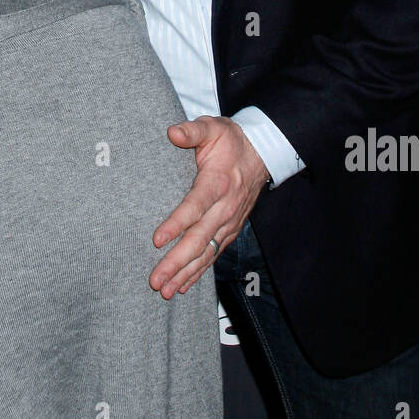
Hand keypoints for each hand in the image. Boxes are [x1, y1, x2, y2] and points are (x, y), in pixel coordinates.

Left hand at [150, 116, 268, 298]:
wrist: (262, 153)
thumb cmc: (230, 141)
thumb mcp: (213, 128)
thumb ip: (193, 131)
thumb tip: (172, 132)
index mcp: (217, 183)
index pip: (195, 207)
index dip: (177, 224)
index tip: (157, 240)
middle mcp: (224, 208)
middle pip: (199, 240)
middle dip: (177, 262)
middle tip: (156, 280)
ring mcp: (229, 223)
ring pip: (206, 253)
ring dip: (186, 273)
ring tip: (166, 290)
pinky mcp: (230, 230)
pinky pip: (213, 255)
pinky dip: (199, 272)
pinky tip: (183, 285)